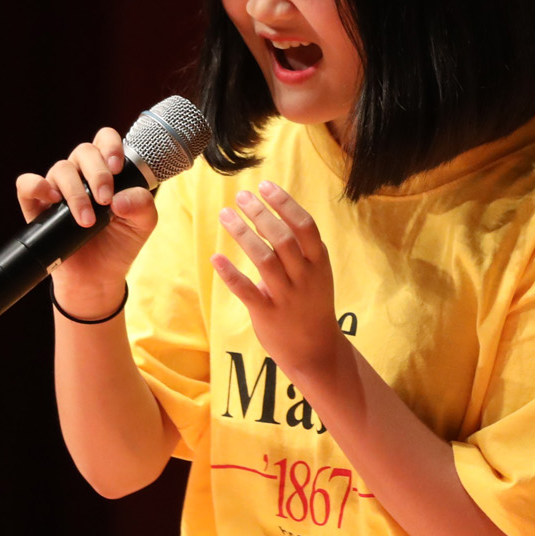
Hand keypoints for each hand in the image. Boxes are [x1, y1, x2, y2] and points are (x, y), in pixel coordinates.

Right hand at [15, 128, 157, 315]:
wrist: (97, 276)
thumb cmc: (120, 243)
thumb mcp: (143, 224)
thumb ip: (142, 205)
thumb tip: (120, 198)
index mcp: (108, 170)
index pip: (105, 139)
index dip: (110, 145)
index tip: (117, 168)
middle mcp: (81, 173)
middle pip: (84, 151)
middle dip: (98, 174)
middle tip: (106, 201)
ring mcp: (57, 188)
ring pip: (60, 168)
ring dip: (76, 193)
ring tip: (87, 220)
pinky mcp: (36, 205)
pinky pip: (27, 184)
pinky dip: (37, 186)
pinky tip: (52, 200)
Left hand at [211, 181, 346, 381]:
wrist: (316, 350)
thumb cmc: (312, 303)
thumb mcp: (316, 272)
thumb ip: (298, 247)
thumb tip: (268, 214)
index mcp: (318, 262)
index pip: (304, 225)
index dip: (284, 203)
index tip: (264, 185)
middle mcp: (305, 277)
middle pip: (282, 238)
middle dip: (260, 213)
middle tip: (240, 196)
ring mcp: (287, 296)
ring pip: (264, 260)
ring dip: (242, 234)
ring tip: (225, 214)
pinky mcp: (268, 314)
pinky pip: (247, 291)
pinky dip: (231, 274)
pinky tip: (216, 257)